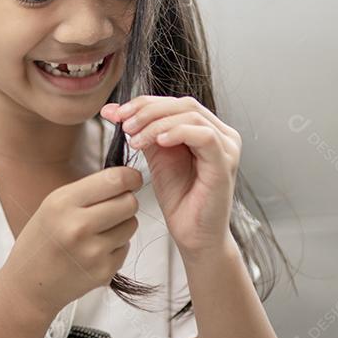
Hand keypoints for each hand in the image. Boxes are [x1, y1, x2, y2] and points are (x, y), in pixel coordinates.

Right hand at [1, 166, 142, 324]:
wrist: (28, 284)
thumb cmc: (41, 241)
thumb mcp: (52, 205)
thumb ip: (87, 191)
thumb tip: (128, 180)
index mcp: (63, 203)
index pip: (114, 181)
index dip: (131, 177)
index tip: (133, 179)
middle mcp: (78, 226)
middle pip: (129, 202)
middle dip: (126, 201)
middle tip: (112, 207)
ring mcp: (93, 251)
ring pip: (131, 224)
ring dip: (121, 224)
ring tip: (98, 231)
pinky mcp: (104, 271)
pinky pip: (126, 246)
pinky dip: (116, 245)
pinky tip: (94, 250)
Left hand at [100, 96, 239, 257]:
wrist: (193, 234)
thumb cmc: (179, 198)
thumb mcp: (155, 156)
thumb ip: (140, 131)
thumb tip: (111, 110)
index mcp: (205, 128)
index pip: (174, 102)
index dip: (143, 103)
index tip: (115, 113)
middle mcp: (221, 133)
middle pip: (182, 104)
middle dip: (147, 110)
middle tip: (123, 124)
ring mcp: (226, 147)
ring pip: (191, 115)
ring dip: (156, 122)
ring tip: (135, 139)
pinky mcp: (224, 163)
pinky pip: (204, 136)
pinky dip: (177, 133)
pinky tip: (157, 142)